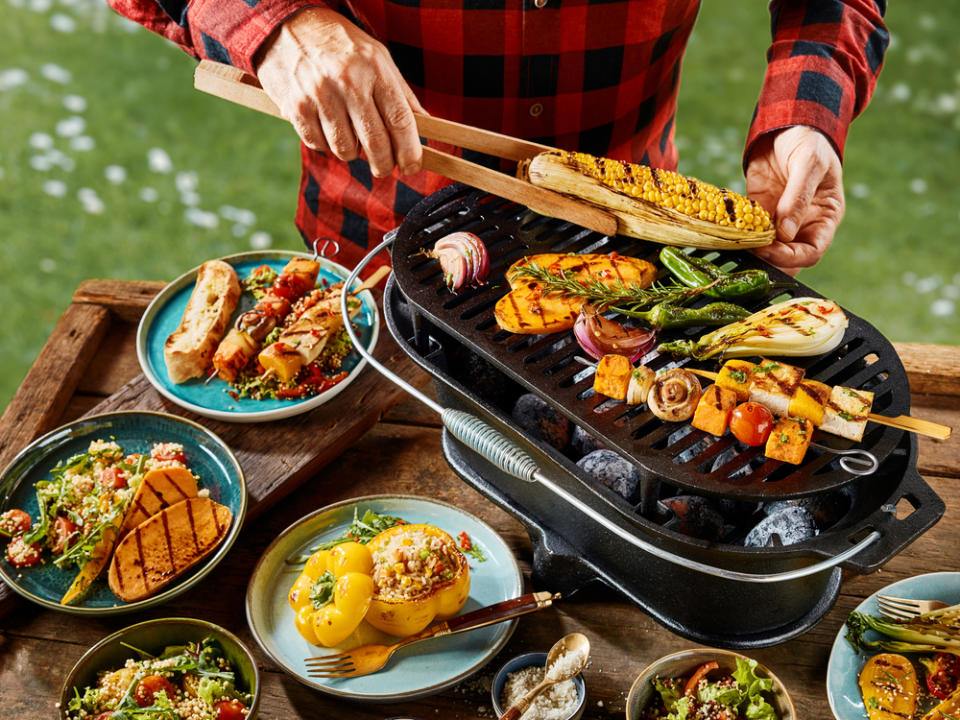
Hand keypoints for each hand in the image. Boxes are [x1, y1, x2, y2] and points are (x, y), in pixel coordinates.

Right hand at [254, 7, 424, 177]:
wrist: (288, 26)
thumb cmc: (340, 45)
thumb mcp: (378, 58)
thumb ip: (401, 93)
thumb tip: (427, 125)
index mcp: (374, 69)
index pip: (400, 120)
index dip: (410, 151)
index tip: (413, 166)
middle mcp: (348, 82)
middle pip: (375, 142)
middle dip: (384, 164)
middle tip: (384, 168)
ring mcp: (320, 95)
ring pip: (345, 149)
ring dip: (352, 153)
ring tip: (352, 138)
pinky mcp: (296, 107)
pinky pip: (318, 145)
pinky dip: (326, 145)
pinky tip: (328, 129)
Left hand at [745, 126, 844, 273]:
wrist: (787, 125)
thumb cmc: (809, 142)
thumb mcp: (809, 165)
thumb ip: (798, 199)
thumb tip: (785, 235)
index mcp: (824, 218)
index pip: (812, 251)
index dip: (793, 257)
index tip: (772, 251)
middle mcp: (803, 224)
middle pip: (788, 257)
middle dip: (771, 260)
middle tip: (750, 253)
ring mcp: (779, 220)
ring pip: (767, 249)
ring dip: (752, 251)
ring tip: (737, 247)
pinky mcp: (758, 212)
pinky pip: (749, 231)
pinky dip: (739, 237)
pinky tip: (727, 236)